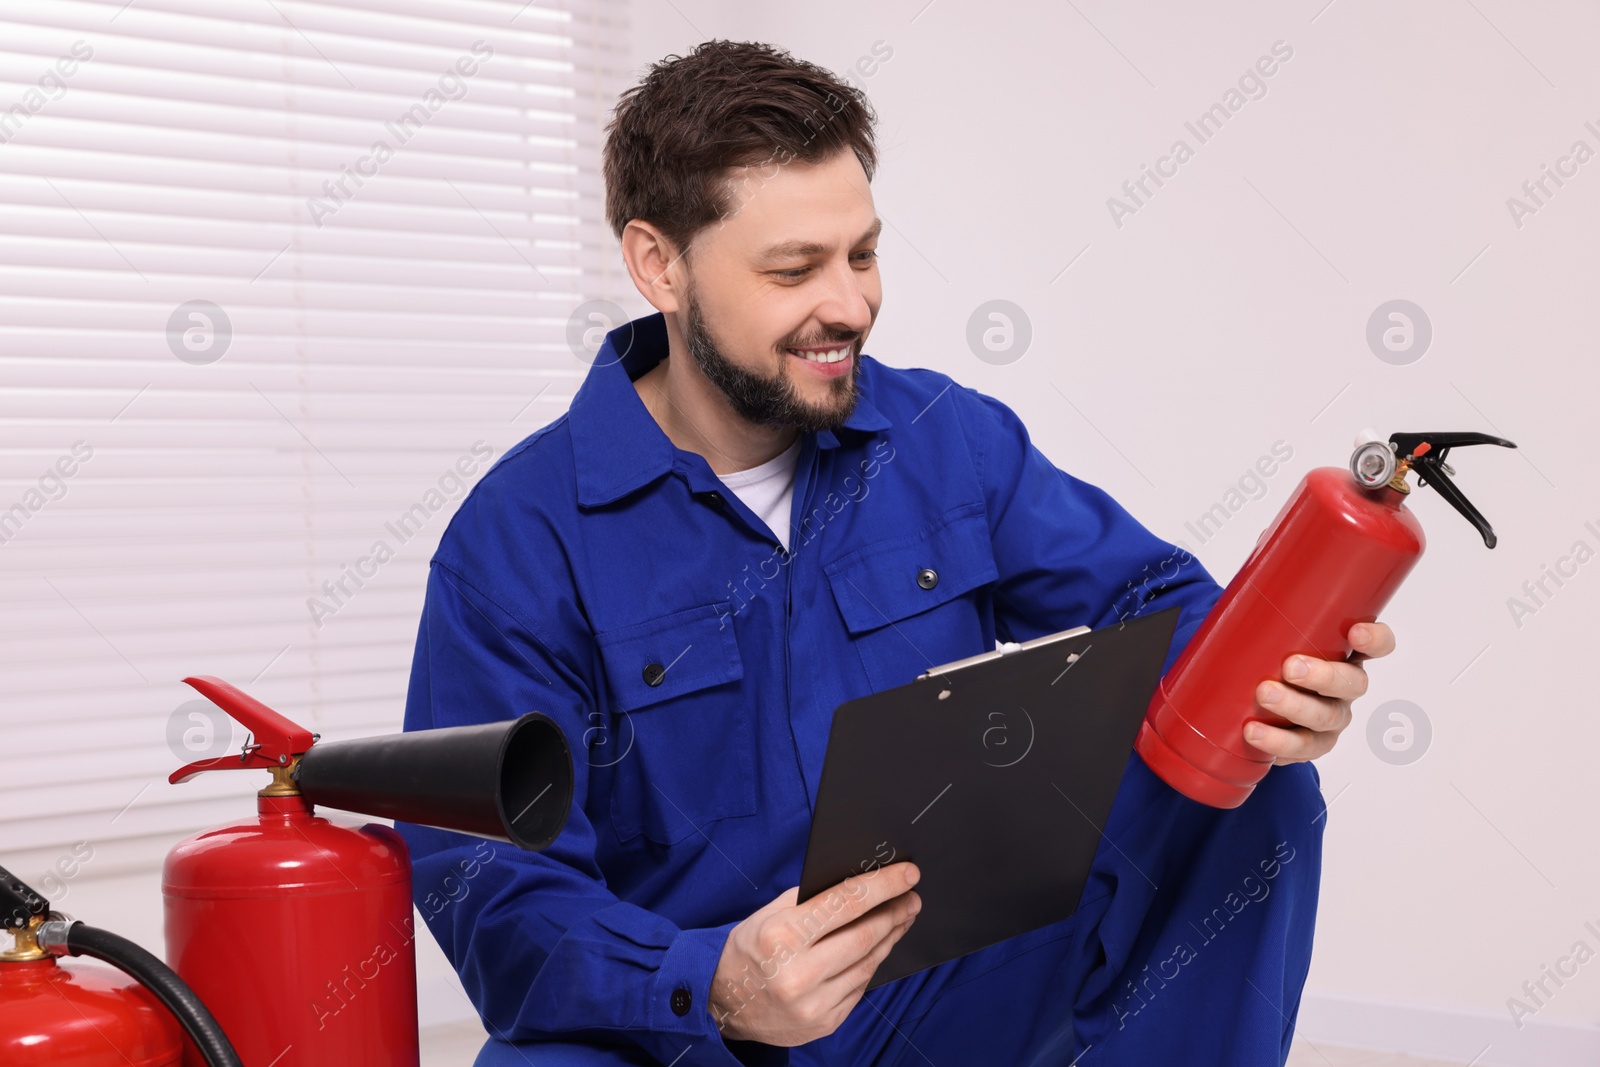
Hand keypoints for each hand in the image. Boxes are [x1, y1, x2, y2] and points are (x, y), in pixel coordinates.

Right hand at [709, 861, 920, 1045]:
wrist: (723, 1004)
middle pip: (865, 935)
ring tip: (901, 919)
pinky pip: (859, 987)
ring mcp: (813, 1003)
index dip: (883, 885)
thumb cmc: (749, 950)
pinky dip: (871, 964)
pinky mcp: (824, 1023)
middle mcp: (798, 972)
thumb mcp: (769, 914)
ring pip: (868, 963)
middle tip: (911, 897)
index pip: (846, 902)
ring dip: (890, 937)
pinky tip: (878, 948)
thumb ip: (811, 899)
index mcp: (782, 935)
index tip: (908, 874)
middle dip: (895, 912)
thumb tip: (861, 882)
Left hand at [1245, 622, 1395, 765]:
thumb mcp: (1273, 628)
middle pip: (1352, 684)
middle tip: (1290, 667)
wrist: (1249, 696)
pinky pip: (1300, 747)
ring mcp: (1330, 717)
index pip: (1378, 644)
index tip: (1356, 632)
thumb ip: (1267, 607)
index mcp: (1345, 653)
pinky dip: (1277, 742)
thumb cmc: (1268, 653)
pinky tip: (1254, 732)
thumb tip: (1244, 577)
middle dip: (1322, 675)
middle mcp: (1345, 687)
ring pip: (1326, 717)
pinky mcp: (1309, 744)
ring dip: (1296, 707)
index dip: (1375, 639)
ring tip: (1264, 694)